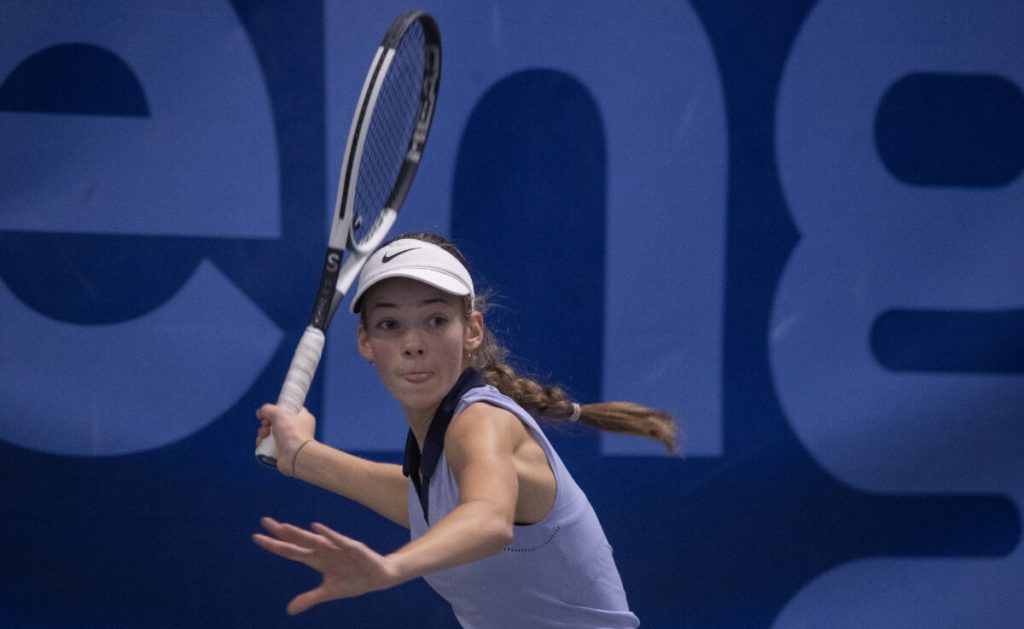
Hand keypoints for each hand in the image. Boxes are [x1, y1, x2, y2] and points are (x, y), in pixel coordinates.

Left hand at [252, 517, 401, 613]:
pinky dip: (328, 535)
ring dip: (300, 534)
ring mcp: (337, 548)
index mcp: (316, 559)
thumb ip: (309, 598)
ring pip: (315, 540)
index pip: (290, 551)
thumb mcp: (329, 592)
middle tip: (264, 521)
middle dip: (282, 532)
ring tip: (285, 527)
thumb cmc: (353, 580)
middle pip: (299, 540)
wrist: (379, 577)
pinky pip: (339, 540)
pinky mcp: (352, 547)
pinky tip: (318, 528)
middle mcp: (323, 550)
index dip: (274, 545)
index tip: (256, 537)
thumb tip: (289, 610)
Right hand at [255, 404, 315, 475]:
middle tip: (266, 424)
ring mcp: (290, 441)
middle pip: (277, 421)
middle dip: (266, 422)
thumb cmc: (292, 432)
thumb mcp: (279, 413)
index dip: (279, 409)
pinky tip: (260, 442)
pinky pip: (269, 445)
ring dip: (263, 432)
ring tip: (263, 435)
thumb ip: (267, 409)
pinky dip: (263, 443)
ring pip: (271, 433)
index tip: (271, 412)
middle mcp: (298, 429)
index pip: (291, 409)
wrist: (295, 456)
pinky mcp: (282, 452)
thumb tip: (260, 413)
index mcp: (303, 418)